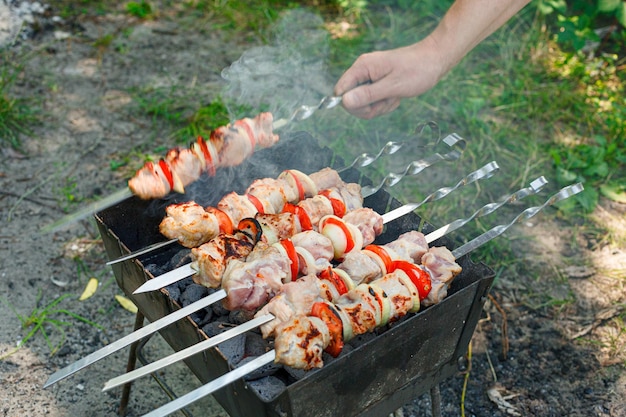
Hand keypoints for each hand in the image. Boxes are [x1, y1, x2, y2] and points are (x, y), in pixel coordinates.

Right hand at [334, 36, 448, 118]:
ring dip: (379, 106)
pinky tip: (395, 96)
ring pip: (362, 104)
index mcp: (362, 67)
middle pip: (350, 100)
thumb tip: (344, 102)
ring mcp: (369, 77)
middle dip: (369, 107)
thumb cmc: (417, 70)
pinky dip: (384, 104)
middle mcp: (362, 71)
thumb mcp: (393, 86)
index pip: (340, 91)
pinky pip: (372, 101)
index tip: (372, 103)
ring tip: (394, 96)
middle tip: (387, 100)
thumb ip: (368, 94)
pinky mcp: (376, 83)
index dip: (352, 103)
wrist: (435, 60)